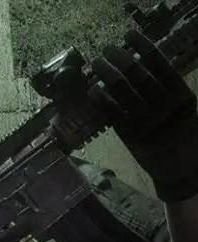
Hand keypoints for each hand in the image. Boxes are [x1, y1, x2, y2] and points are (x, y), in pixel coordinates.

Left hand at [89, 29, 197, 201]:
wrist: (181, 171)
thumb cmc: (182, 136)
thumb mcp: (184, 110)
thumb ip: (166, 91)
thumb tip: (139, 67)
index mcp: (182, 96)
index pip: (161, 64)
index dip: (143, 47)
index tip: (129, 34)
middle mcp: (164, 107)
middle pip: (137, 75)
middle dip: (120, 58)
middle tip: (106, 49)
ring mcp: (147, 123)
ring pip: (123, 92)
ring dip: (106, 74)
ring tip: (96, 63)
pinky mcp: (132, 138)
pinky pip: (113, 115)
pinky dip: (102, 101)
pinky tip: (92, 91)